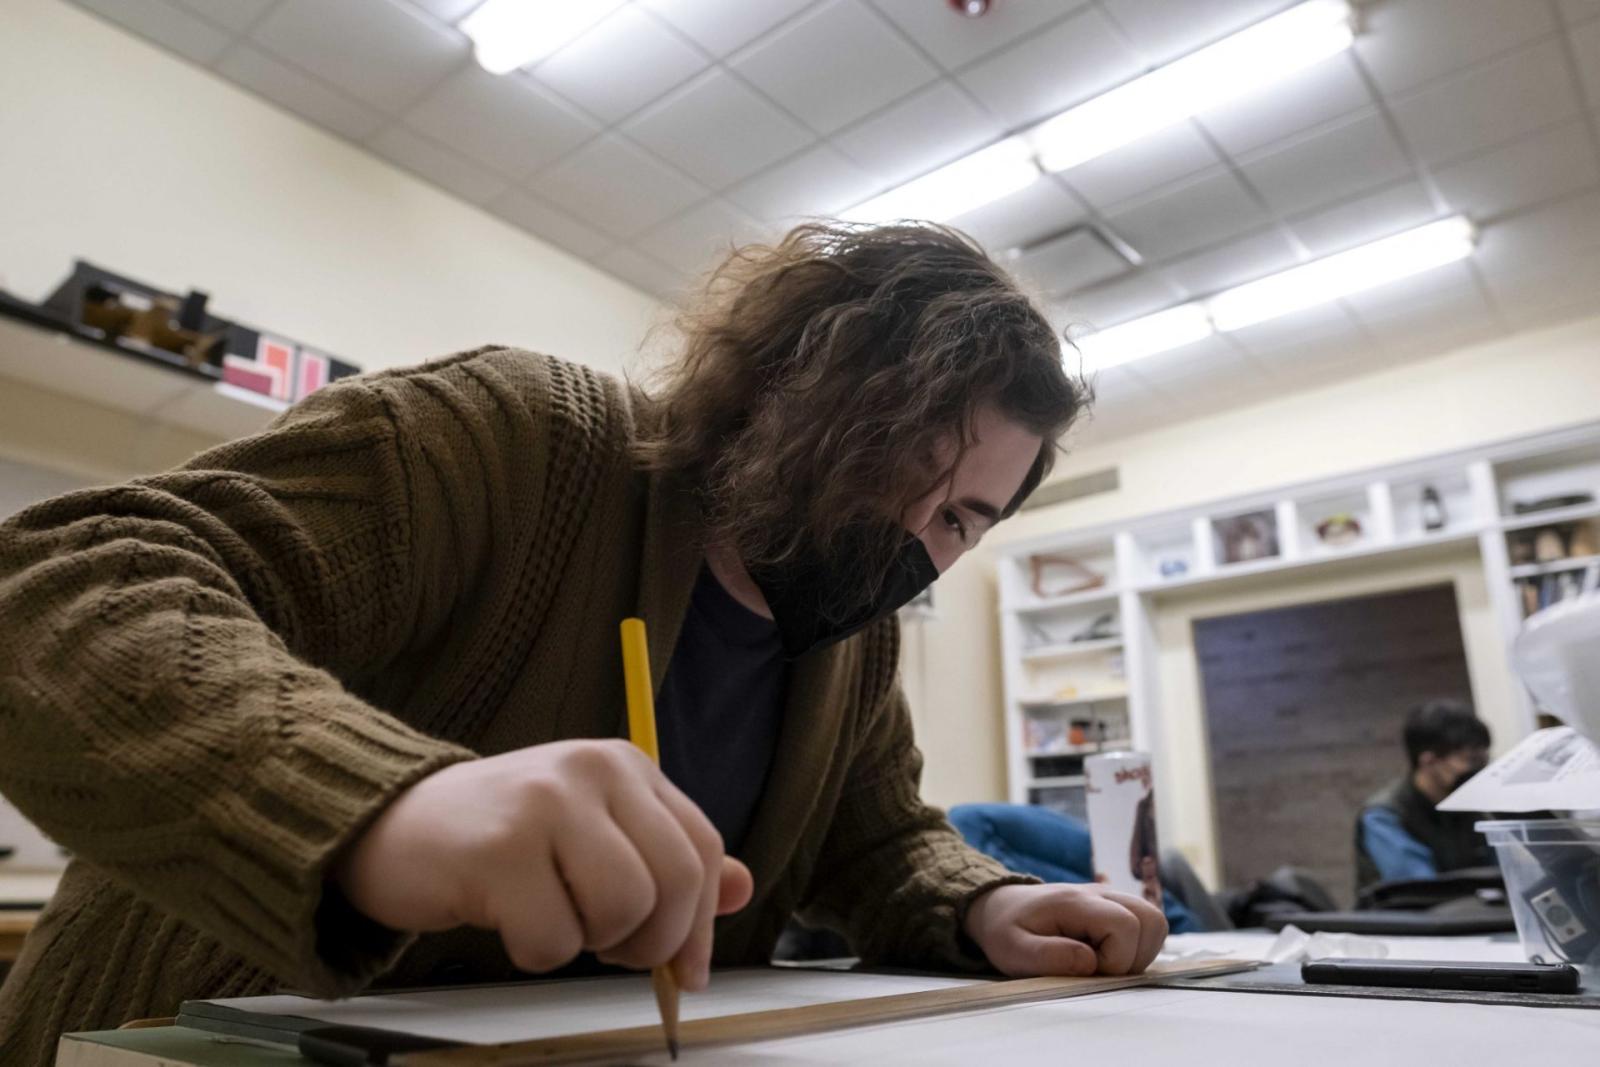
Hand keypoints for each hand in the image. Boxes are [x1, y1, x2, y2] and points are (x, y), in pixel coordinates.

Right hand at [333, 740, 753, 989]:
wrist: (390, 823)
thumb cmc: (500, 839)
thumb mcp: (593, 833)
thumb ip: (664, 857)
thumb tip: (739, 887)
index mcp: (625, 765)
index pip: (703, 847)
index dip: (701, 923)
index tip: (686, 971)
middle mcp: (593, 770)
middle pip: (676, 883)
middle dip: (651, 942)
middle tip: (608, 948)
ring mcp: (546, 805)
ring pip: (624, 910)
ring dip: (590, 944)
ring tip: (552, 921)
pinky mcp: (499, 850)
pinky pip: (554, 940)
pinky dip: (535, 953)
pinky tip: (506, 921)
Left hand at [962, 883, 1167, 976]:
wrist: (1000, 907)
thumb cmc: (1005, 930)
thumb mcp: (1014, 950)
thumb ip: (1050, 957)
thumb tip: (1091, 963)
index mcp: (1076, 901)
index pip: (1126, 925)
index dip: (1115, 958)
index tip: (1087, 968)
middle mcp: (1100, 892)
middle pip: (1152, 919)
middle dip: (1135, 956)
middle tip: (1100, 967)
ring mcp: (1110, 896)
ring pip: (1154, 921)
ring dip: (1139, 952)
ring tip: (1103, 961)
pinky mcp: (1114, 906)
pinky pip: (1146, 925)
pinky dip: (1137, 946)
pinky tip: (1107, 953)